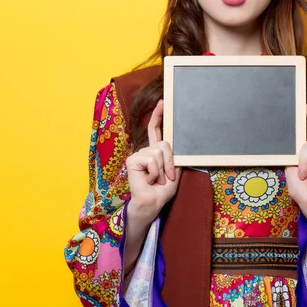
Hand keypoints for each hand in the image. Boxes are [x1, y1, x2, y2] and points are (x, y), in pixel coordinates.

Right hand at [125, 99, 181, 221]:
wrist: (151, 204)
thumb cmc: (162, 190)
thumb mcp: (174, 172)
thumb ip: (173, 157)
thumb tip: (173, 142)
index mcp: (156, 152)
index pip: (156, 130)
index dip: (158, 116)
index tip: (162, 102)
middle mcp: (146, 150)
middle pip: (164, 144)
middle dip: (169, 162)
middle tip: (165, 177)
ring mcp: (138, 154)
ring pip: (159, 151)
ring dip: (162, 169)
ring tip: (156, 180)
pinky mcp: (132, 160)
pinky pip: (151, 159)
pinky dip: (154, 172)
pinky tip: (148, 179)